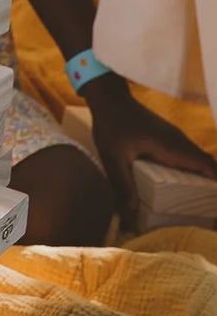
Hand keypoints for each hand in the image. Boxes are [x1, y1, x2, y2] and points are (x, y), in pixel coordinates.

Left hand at [88, 81, 216, 228]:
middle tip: (208, 209)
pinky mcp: (169, 135)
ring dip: (204, 176)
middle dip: (212, 185)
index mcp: (171, 147)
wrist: (109, 98)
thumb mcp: (113, 160)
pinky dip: (194, 168)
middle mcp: (179, 141)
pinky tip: (183, 182)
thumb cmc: (111, 126)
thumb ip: (124, 187)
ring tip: (200, 201)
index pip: (206, 165)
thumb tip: (131, 217)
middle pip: (207, 163)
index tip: (213, 204)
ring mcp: (175, 136)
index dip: (216, 183)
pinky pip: (189, 153)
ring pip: (199, 158)